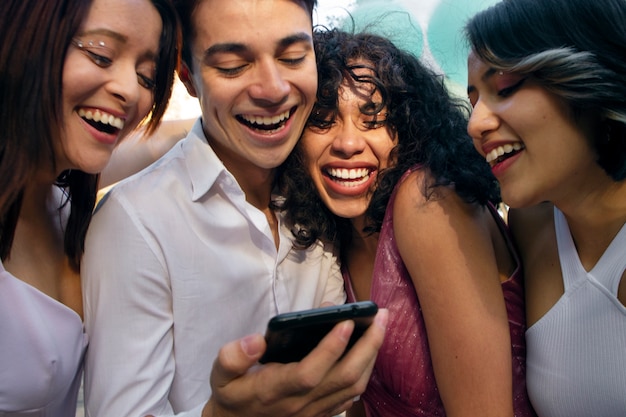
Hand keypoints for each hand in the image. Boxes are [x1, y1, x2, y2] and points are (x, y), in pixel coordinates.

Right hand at [202, 309, 387, 416]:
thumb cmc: (232, 395)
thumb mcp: (220, 375)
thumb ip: (232, 357)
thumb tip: (257, 340)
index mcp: (275, 390)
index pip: (309, 372)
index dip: (330, 348)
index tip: (346, 321)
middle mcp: (301, 403)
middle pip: (344, 377)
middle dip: (368, 345)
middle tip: (380, 315)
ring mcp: (315, 411)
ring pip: (354, 386)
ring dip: (372, 355)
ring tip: (380, 326)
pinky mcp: (323, 413)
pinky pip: (352, 396)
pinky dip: (366, 371)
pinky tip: (371, 351)